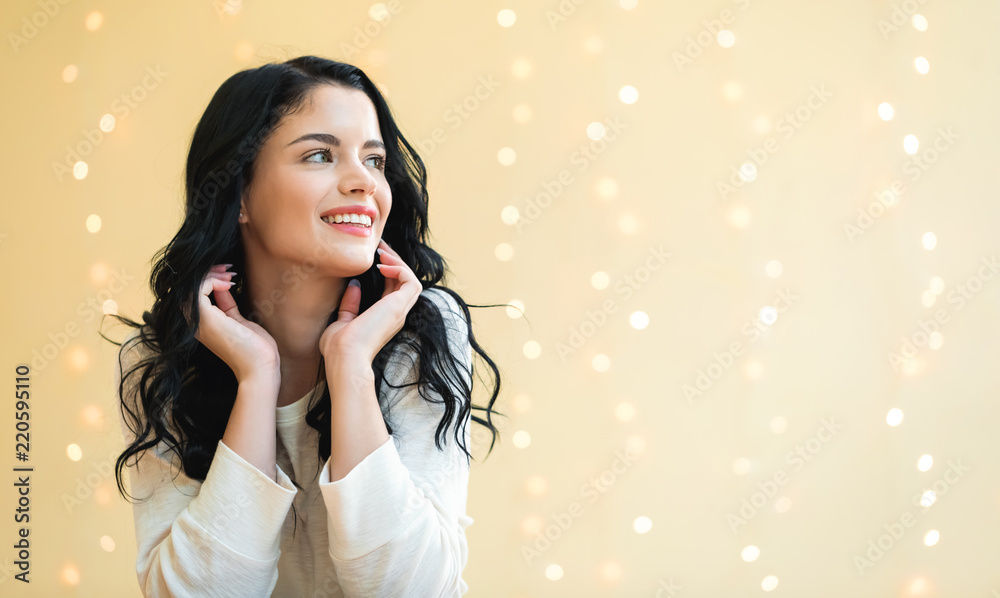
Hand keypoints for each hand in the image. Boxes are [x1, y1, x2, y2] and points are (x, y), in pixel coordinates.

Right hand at [190, 265, 280, 384]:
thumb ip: (227, 305)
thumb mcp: (238, 320)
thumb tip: (223, 289)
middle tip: (229, 270)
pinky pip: (197, 290)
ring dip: (209, 275)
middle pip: (188, 289)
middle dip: (207, 273)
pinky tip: (228, 284)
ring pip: (189, 287)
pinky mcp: (205, 319)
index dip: (209, 279)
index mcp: (201, 324)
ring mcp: (198, 322)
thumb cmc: (254, 348)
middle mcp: (195, 324)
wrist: (261, 367)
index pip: (193, 294)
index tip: (229, 275)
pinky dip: (211, 281)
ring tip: (230, 276)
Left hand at [319, 239, 421, 364]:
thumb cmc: (340, 348)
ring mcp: (399, 311)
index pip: (392, 291)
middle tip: (380, 246)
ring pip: (410, 280)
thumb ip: (349, 305)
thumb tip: (354, 284)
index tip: (375, 257)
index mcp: (384, 319)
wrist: (345, 358)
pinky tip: (381, 265)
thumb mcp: (342, 321)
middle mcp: (395, 315)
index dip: (387, 272)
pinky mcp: (399, 306)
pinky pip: (410, 281)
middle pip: (404, 282)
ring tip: (382, 252)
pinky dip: (399, 269)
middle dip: (394, 262)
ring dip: (398, 263)